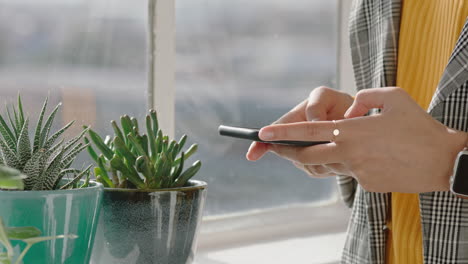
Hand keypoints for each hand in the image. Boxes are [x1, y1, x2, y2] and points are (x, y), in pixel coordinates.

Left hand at [256, 87, 466, 192]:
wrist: (443, 161)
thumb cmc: (419, 126)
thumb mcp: (394, 97)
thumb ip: (364, 97)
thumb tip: (349, 108)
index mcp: (351, 130)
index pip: (307, 132)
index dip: (282, 133)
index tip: (262, 134)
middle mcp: (349, 152)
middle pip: (307, 155)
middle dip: (288, 153)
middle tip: (276, 148)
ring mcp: (357, 171)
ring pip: (328, 164)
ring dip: (321, 157)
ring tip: (327, 148)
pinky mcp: (367, 184)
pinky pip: (350, 172)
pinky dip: (350, 163)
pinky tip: (369, 157)